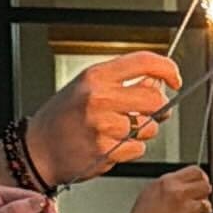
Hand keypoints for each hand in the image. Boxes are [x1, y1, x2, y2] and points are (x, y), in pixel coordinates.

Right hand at [24, 51, 180, 186]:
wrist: (38, 148)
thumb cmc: (63, 117)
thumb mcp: (87, 86)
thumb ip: (121, 82)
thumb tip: (157, 84)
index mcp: (97, 76)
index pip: (144, 62)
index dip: (167, 69)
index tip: (173, 78)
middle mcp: (100, 97)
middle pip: (154, 100)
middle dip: (158, 109)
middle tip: (148, 112)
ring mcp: (103, 125)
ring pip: (148, 128)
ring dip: (141, 132)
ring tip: (118, 130)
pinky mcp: (106, 150)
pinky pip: (137, 149)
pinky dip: (130, 149)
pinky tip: (111, 144)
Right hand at [108, 162, 212, 212]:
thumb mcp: (151, 191)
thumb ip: (170, 183)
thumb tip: (184, 181)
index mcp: (169, 183)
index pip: (196, 171)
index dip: (200, 176)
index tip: (200, 181)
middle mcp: (181, 194)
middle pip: (205, 186)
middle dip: (202, 192)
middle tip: (196, 197)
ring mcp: (190, 211)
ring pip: (206, 205)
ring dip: (199, 209)